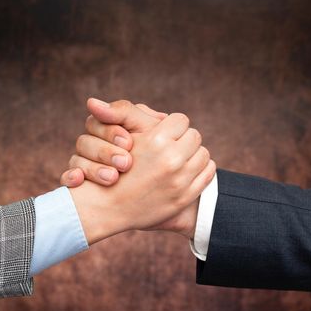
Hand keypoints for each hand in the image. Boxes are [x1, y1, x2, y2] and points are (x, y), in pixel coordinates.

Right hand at [61, 99, 165, 186]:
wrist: (165, 183)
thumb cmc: (159, 149)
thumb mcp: (147, 129)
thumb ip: (126, 112)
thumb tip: (92, 102)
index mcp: (106, 128)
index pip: (96, 122)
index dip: (110, 132)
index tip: (128, 143)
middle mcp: (92, 145)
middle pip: (84, 142)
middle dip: (105, 152)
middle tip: (126, 163)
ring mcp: (85, 165)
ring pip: (76, 161)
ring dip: (93, 168)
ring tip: (113, 178)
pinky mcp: (81, 186)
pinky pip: (67, 179)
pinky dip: (71, 178)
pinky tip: (79, 180)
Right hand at [67, 101, 214, 244]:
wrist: (108, 208)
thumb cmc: (111, 166)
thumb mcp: (117, 135)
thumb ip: (124, 113)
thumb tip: (102, 102)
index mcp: (156, 141)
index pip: (180, 120)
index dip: (172, 126)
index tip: (164, 133)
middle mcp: (171, 160)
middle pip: (195, 136)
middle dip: (184, 140)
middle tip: (172, 146)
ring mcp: (180, 180)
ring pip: (204, 154)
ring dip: (193, 155)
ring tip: (179, 159)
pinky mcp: (185, 196)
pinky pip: (208, 173)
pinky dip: (201, 170)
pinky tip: (186, 172)